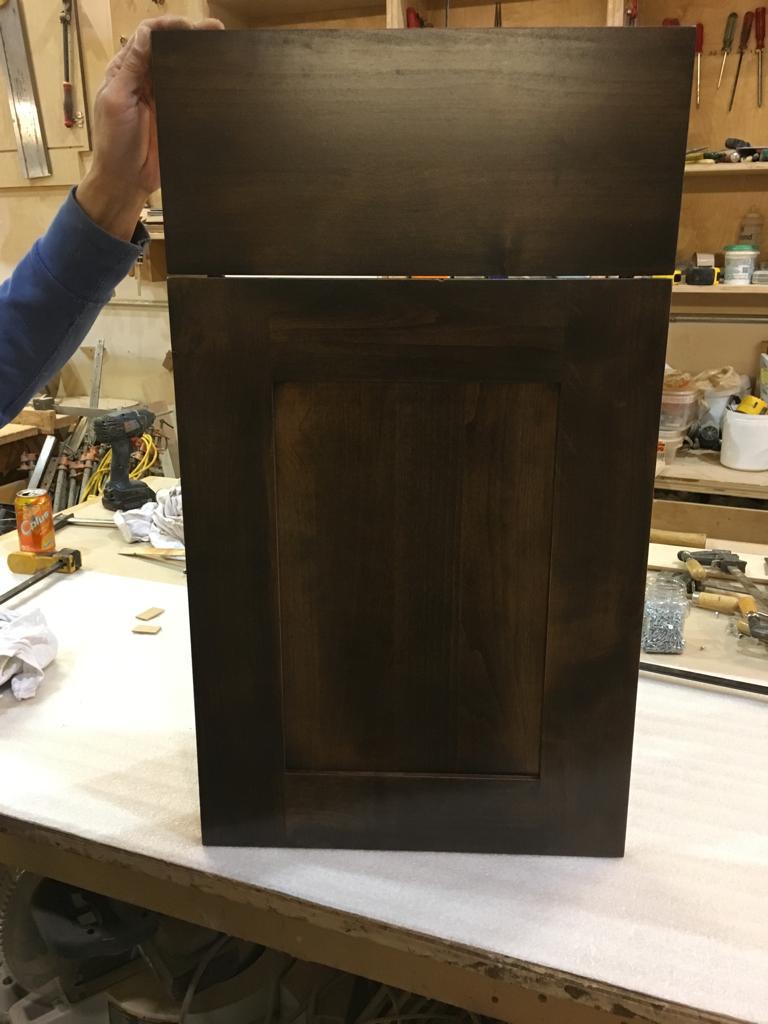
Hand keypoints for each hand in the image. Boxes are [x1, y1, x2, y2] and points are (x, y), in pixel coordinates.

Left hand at [76, 15, 223, 240]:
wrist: (125, 181)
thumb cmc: (114, 142)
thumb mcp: (117, 100)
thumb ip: (131, 68)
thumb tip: (146, 33)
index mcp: (125, 71)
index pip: (147, 38)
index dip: (166, 27)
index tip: (188, 26)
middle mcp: (144, 80)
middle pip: (167, 50)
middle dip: (189, 37)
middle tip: (215, 30)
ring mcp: (161, 99)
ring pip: (181, 70)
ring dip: (199, 58)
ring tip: (222, 47)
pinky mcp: (175, 117)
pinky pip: (189, 96)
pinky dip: (202, 85)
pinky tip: (217, 78)